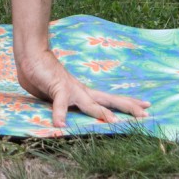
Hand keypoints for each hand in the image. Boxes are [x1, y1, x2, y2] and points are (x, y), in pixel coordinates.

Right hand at [17, 48, 149, 128]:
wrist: (31, 53)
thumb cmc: (42, 73)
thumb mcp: (56, 94)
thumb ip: (62, 104)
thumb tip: (62, 115)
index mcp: (83, 92)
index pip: (109, 98)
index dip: (127, 103)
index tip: (145, 106)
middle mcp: (82, 91)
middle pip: (109, 99)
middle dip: (128, 107)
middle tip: (147, 113)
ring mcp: (71, 90)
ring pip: (91, 103)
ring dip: (102, 113)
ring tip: (114, 122)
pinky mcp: (58, 89)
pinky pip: (60, 104)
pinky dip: (60, 114)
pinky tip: (60, 125)